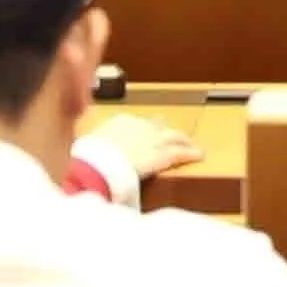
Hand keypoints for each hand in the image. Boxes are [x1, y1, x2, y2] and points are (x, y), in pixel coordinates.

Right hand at [78, 115, 201, 182]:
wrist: (100, 165)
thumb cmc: (89, 159)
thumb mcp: (87, 148)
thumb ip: (94, 148)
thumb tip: (90, 156)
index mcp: (119, 121)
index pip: (135, 122)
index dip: (143, 129)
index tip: (144, 132)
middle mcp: (140, 125)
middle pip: (157, 125)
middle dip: (164, 130)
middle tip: (170, 134)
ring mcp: (154, 138)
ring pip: (174, 136)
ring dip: (182, 140)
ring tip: (190, 144)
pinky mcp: (164, 154)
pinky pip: (181, 152)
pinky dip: (191, 153)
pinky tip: (199, 155)